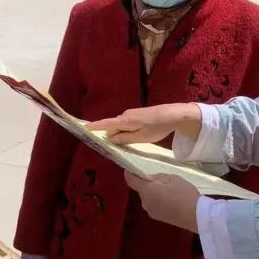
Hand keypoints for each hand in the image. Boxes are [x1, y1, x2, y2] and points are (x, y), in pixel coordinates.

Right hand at [86, 103, 201, 145]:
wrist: (174, 114)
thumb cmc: (158, 127)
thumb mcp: (141, 137)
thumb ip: (125, 138)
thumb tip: (111, 138)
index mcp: (125, 121)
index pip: (106, 124)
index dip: (95, 127)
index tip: (84, 128)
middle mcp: (125, 115)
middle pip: (113, 127)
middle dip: (114, 136)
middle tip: (123, 145)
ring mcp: (131, 113)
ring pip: (121, 126)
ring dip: (123, 134)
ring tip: (134, 141)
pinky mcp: (137, 114)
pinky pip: (127, 124)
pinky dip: (128, 130)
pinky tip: (138, 135)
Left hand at [125, 172, 199, 232]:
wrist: (196, 216)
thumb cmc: (184, 194)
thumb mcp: (173, 179)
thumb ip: (159, 177)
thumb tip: (151, 179)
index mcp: (147, 191)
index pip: (131, 180)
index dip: (129, 173)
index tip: (130, 169)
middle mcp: (145, 202)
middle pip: (142, 190)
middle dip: (148, 184)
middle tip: (163, 180)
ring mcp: (151, 212)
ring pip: (149, 198)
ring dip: (154, 193)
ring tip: (170, 191)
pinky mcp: (158, 218)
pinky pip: (155, 205)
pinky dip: (159, 201)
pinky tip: (172, 201)